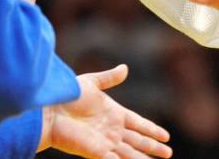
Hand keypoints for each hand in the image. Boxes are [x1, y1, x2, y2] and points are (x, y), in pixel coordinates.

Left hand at [38, 64, 171, 158]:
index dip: (151, 129)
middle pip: (138, 140)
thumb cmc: (67, 95)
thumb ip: (109, 78)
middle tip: (168, 154)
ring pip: (130, 153)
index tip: (166, 136)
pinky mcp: (97, 152)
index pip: (138, 123)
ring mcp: (105, 142)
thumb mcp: (91, 83)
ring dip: (144, 158)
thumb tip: (125, 68)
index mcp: (113, 113)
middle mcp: (112, 129)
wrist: (50, 109)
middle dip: (153, 147)